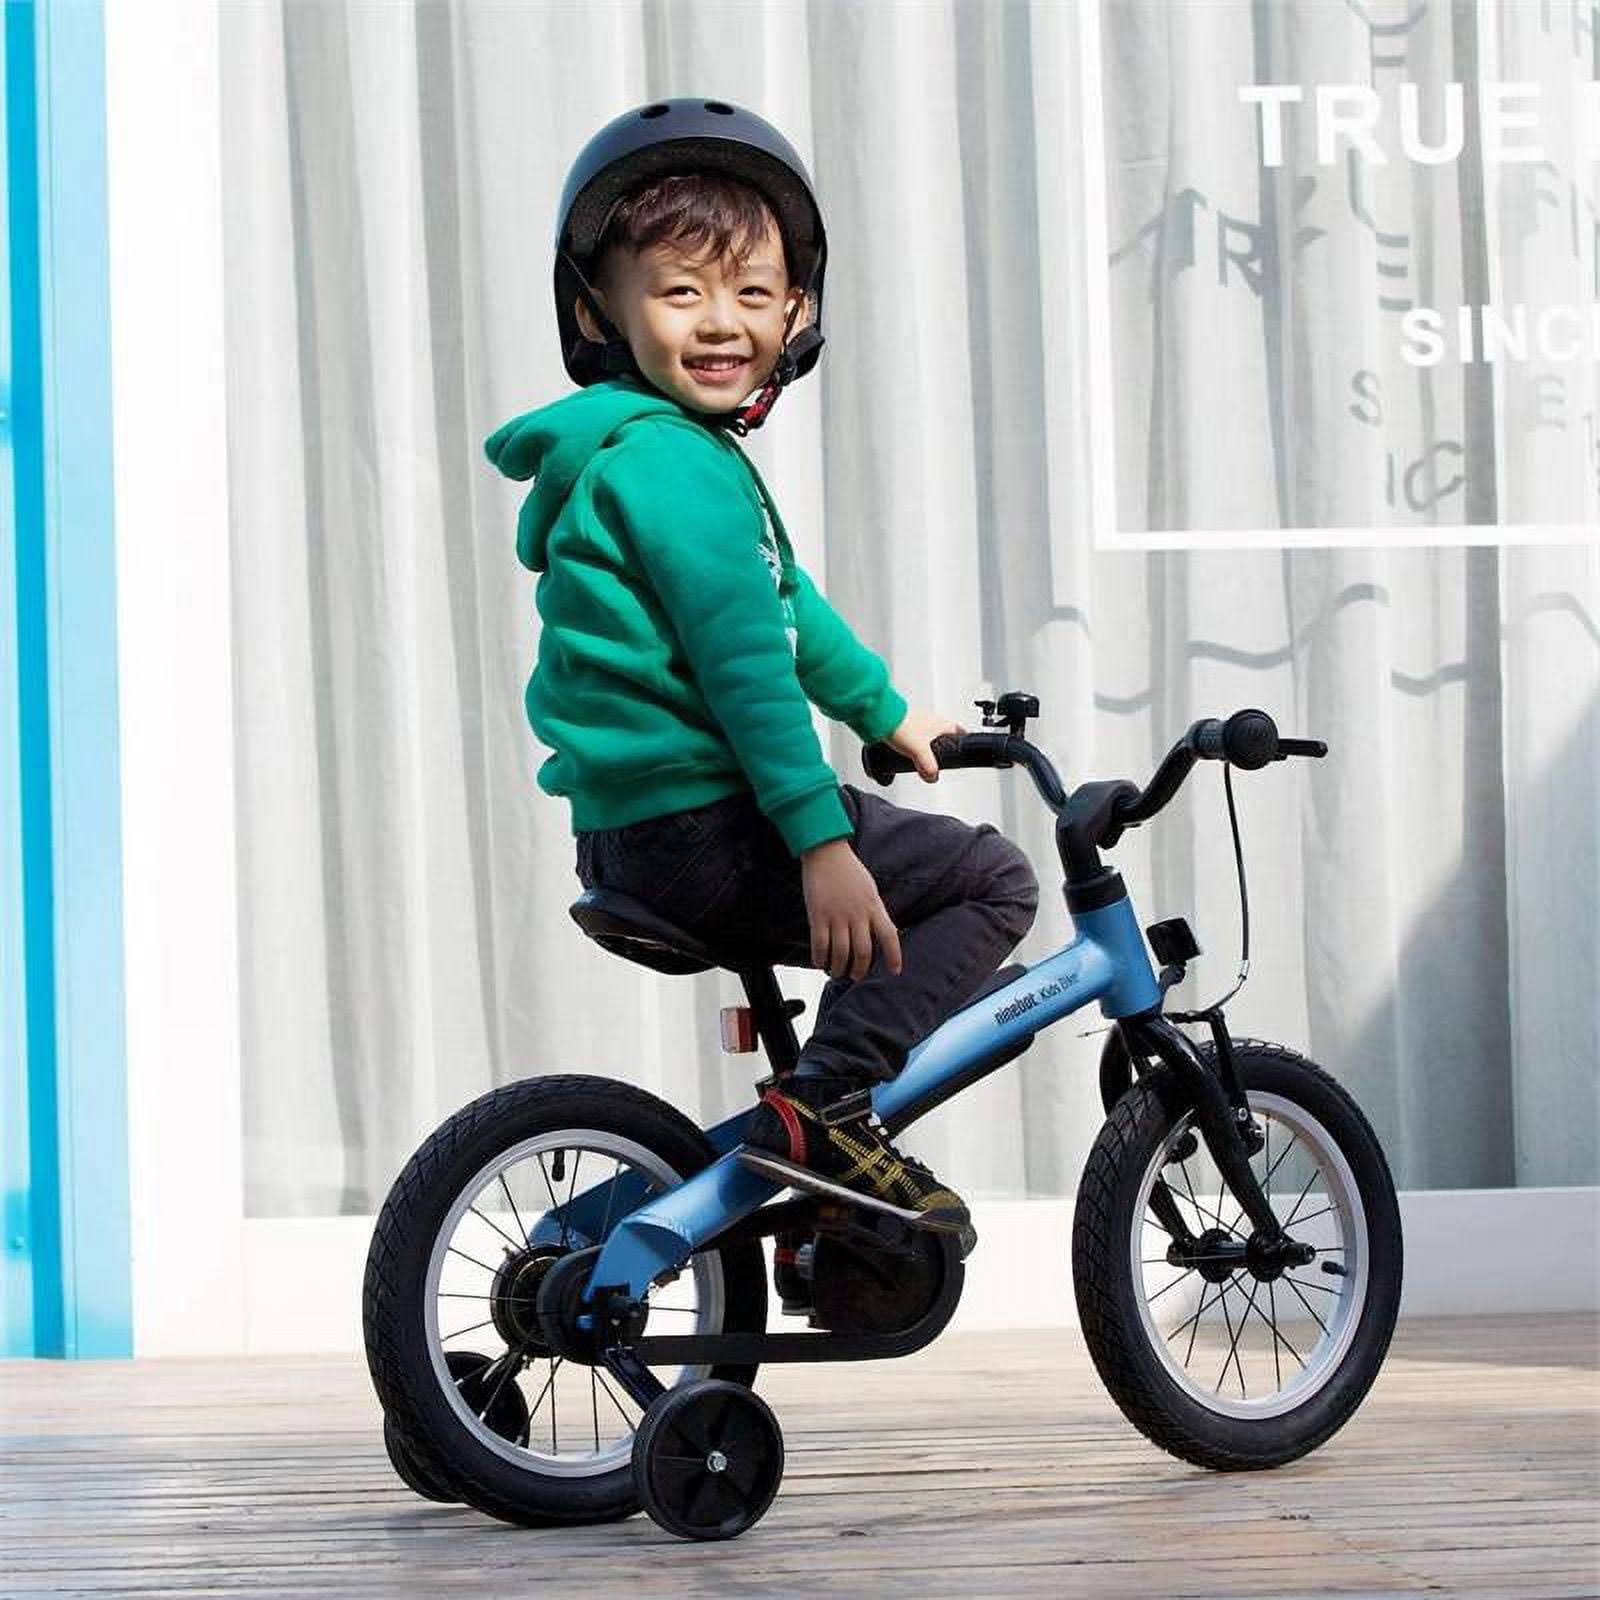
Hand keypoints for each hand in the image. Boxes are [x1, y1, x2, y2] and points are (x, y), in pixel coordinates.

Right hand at [799, 838, 902, 979]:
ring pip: (841, 953)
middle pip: (864, 952)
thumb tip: (877, 932)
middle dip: (859, 970)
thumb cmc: (848, 870)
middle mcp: (858, 914)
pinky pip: (820, 945)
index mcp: (874, 907)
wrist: (826, 852)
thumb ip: (874, 911)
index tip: (895, 971)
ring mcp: (837, 916)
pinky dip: (820, 959)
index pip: (890, 936)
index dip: (894, 956)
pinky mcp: (818, 915)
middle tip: (855, 976)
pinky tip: (820, 962)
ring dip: (839, 969)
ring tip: (837, 972)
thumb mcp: (870, 890)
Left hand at [885, 706, 967, 781]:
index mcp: (940, 723)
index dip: (963, 738)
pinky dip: (910, 743)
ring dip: (924, 744)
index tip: (966, 743)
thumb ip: (928, 767)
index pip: (958, 730)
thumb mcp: (920, 752)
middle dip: (942, 744)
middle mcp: (929, 719)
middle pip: (941, 732)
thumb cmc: (901, 725)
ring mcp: (915, 720)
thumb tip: (932, 777)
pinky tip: (905, 751)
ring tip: (921, 757)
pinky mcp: (902, 723)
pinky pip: (911, 734)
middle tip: (942, 755)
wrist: (879, 715)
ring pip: (925, 733)